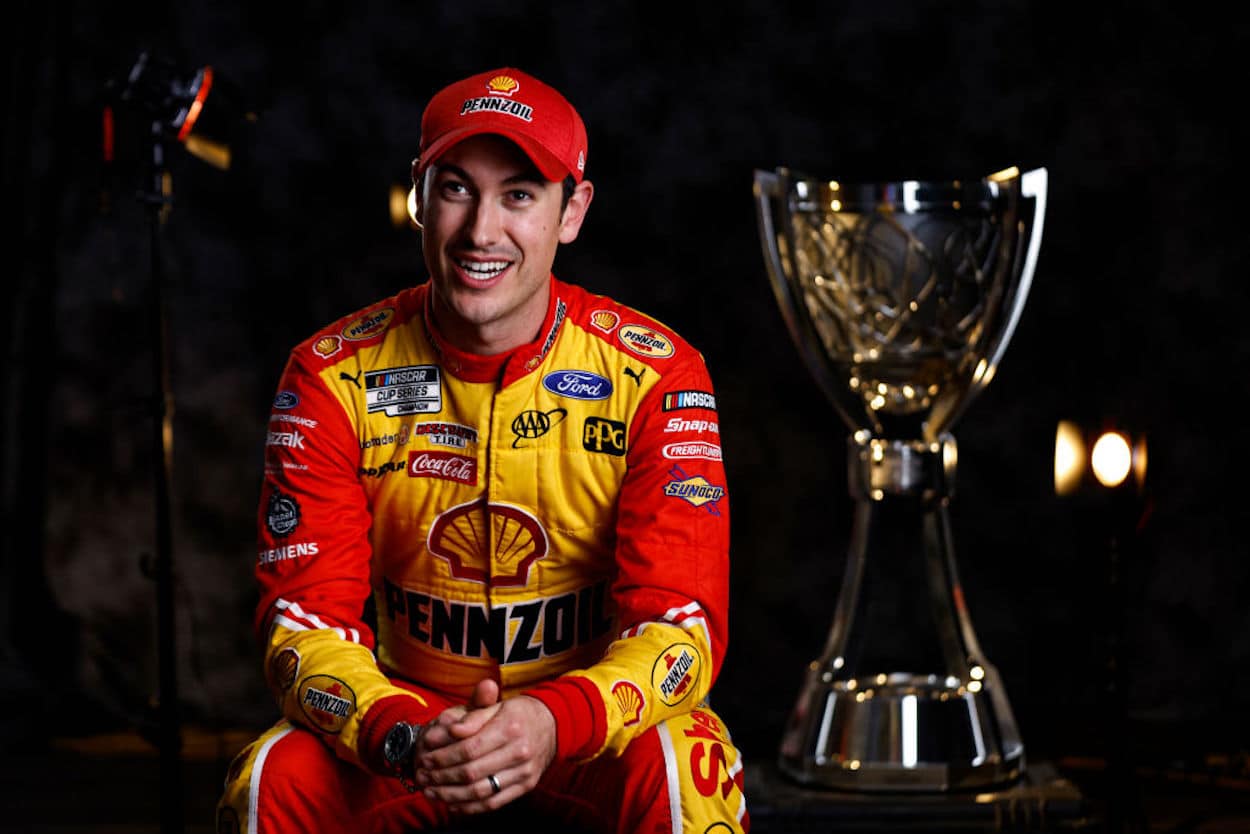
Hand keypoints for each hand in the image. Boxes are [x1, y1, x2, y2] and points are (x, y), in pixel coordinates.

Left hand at [416, 679, 556, 813]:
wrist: (552, 725)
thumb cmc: (518, 713)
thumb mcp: (497, 705)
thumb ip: (472, 716)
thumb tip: (449, 730)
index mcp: (510, 727)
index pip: (469, 748)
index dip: (444, 756)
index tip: (427, 758)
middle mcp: (520, 751)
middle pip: (472, 771)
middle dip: (442, 777)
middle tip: (423, 776)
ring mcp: (525, 772)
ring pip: (480, 792)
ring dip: (450, 795)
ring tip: (431, 792)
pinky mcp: (526, 786)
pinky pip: (493, 803)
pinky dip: (469, 807)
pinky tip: (452, 803)